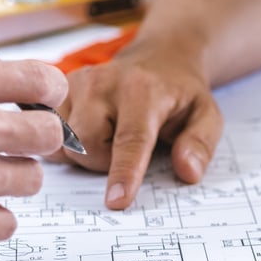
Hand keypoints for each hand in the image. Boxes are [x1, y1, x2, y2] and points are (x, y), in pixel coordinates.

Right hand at [51, 31, 223, 208]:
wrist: (160, 58)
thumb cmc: (181, 94)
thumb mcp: (207, 116)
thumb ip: (200, 144)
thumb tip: (188, 171)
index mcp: (143, 90)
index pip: (131, 139)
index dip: (123, 173)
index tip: (116, 201)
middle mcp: (104, 83)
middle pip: (89, 147)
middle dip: (107, 162)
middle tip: (130, 147)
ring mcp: (77, 83)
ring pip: (65, 144)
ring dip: (88, 153)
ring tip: (112, 134)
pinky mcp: (60, 89)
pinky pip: (53, 136)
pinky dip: (71, 143)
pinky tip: (93, 128)